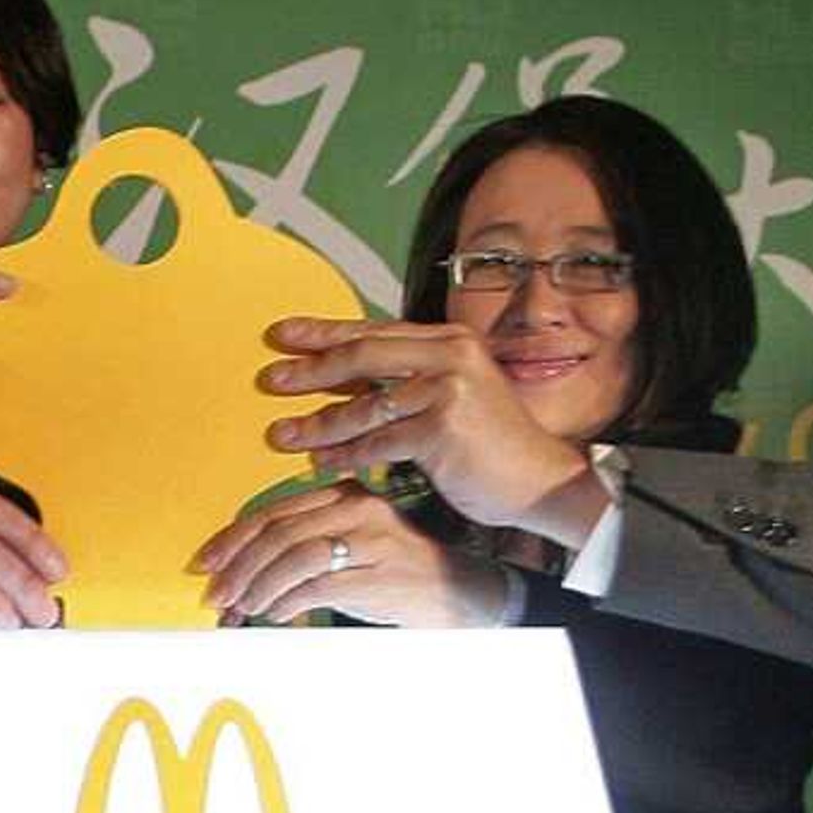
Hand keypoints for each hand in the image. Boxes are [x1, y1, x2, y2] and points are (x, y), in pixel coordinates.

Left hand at [196, 480, 510, 627]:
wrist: (461, 592)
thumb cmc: (396, 573)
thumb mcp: (351, 547)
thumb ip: (305, 547)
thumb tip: (245, 572)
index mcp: (345, 494)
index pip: (275, 510)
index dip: (233, 538)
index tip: (207, 562)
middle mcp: (357, 509)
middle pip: (279, 532)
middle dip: (239, 566)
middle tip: (218, 594)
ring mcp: (369, 541)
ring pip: (294, 557)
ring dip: (260, 587)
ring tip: (243, 608)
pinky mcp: (377, 574)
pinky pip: (317, 585)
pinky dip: (288, 601)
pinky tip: (275, 614)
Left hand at [255, 317, 605, 543]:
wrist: (540, 481)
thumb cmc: (493, 447)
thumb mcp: (455, 399)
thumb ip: (411, 382)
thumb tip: (350, 383)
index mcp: (450, 340)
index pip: (375, 331)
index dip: (326, 333)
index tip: (285, 335)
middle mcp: (450, 356)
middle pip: (363, 355)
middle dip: (312, 369)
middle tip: (272, 379)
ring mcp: (447, 389)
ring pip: (365, 405)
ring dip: (319, 422)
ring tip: (283, 435)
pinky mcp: (441, 428)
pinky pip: (379, 442)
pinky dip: (347, 454)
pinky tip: (321, 463)